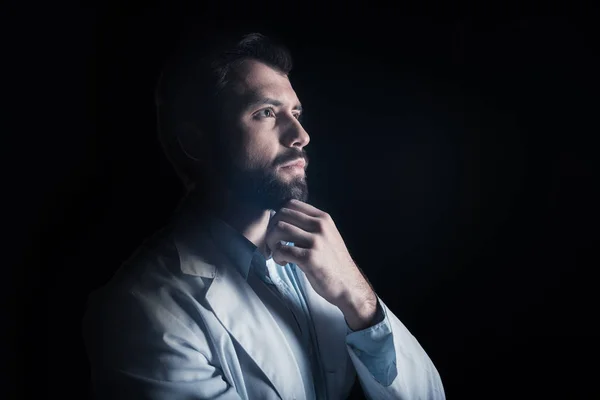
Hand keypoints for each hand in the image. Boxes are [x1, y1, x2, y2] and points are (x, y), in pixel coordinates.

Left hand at [265, 199, 377, 329]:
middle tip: (273, 242)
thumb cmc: (333, 262)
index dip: (278, 215)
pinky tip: (283, 262)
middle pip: (282, 214)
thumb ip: (311, 225)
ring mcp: (316, 241)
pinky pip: (281, 249)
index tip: (277, 230)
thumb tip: (284, 219)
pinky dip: (276, 256)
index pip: (291, 204)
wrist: (348, 285)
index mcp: (323, 218)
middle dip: (271, 228)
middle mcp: (320, 226)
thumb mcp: (328, 235)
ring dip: (271, 242)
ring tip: (277, 253)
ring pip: (279, 229)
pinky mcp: (309, 258)